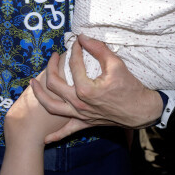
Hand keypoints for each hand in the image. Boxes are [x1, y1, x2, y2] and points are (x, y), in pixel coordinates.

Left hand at [30, 35, 162, 142]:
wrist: (141, 111)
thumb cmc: (130, 87)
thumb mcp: (116, 64)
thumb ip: (98, 49)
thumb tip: (83, 37)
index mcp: (86, 89)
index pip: (73, 65)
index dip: (74, 51)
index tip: (76, 43)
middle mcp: (79, 103)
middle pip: (54, 84)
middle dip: (50, 67)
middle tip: (53, 57)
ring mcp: (80, 115)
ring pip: (52, 107)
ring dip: (39, 95)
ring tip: (33, 84)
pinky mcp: (85, 123)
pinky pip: (66, 131)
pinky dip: (55, 135)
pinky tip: (44, 138)